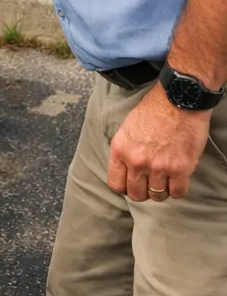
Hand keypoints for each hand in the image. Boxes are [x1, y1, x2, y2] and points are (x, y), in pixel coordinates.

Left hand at [107, 83, 210, 200]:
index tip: (132, 183)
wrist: (177, 99)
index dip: (124, 186)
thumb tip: (126, 168)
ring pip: (157, 195)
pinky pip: (177, 193)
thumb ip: (125, 150)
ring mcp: (158, 167)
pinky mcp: (180, 169)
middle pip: (136, 194)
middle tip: (149, 184)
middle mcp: (136, 161)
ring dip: (161, 190)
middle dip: (142, 192)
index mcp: (120, 150)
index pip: (115, 183)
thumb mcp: (127, 128)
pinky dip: (177, 189)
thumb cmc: (152, 110)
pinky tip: (177, 180)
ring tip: (165, 180)